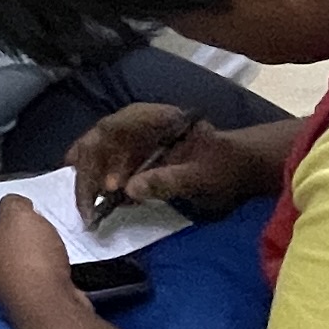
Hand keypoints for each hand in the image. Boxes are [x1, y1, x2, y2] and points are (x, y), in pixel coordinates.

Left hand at [0, 193, 88, 322]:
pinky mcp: (28, 294)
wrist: (51, 307)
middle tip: (26, 206)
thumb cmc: (29, 259)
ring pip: (14, 253)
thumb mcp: (19, 217)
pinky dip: (42, 257)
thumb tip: (11, 205)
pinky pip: (33, 268)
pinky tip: (54, 251)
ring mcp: (6, 283)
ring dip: (28, 240)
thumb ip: (12, 203)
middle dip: (8, 220)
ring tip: (44, 225)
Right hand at [67, 103, 277, 219]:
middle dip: (87, 170)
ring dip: (92, 180)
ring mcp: (138, 139)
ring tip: (89, 210)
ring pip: (101, 153)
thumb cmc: (227, 165)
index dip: (98, 154)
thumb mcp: (202, 176)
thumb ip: (168, 180)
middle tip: (84, 204)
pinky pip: (111, 165)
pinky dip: (104, 185)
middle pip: (99, 140)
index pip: (112, 127)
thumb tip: (127, 190)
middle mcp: (140, 124)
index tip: (103, 186)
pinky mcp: (139, 156)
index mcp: (155, 119)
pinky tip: (103, 205)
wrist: (244, 166)